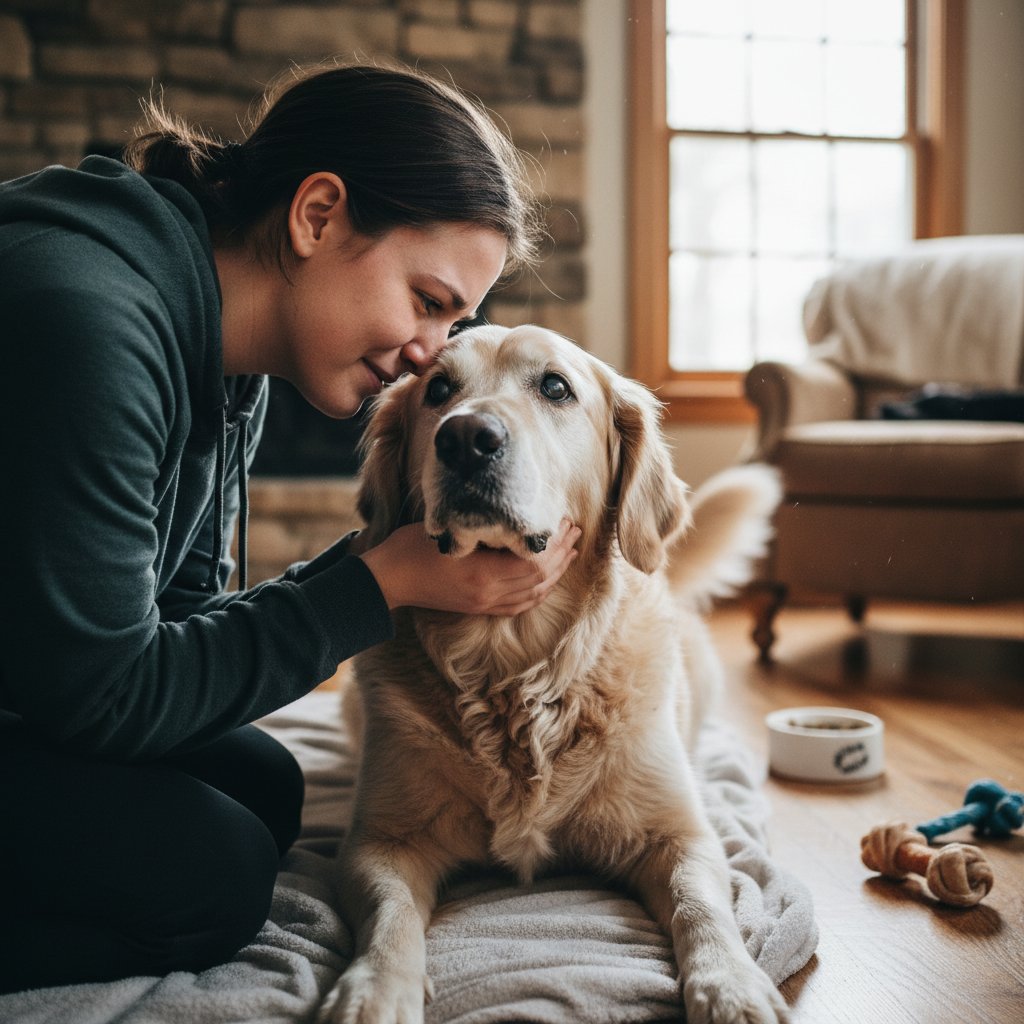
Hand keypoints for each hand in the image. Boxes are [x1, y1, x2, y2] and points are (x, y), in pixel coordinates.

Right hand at [359, 520, 580, 615]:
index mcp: (483, 575)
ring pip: (533, 594)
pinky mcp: (479, 608)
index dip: (555, 544)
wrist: (388, 579)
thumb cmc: (411, 547)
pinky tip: (547, 580)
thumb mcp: (448, 529)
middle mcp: (489, 594)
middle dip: (562, 554)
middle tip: (575, 532)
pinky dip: (538, 592)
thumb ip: (481, 527)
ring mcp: (484, 604)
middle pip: (539, 578)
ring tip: (570, 552)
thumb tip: (512, 515)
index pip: (534, 562)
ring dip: (555, 573)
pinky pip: (519, 605)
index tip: (565, 522)